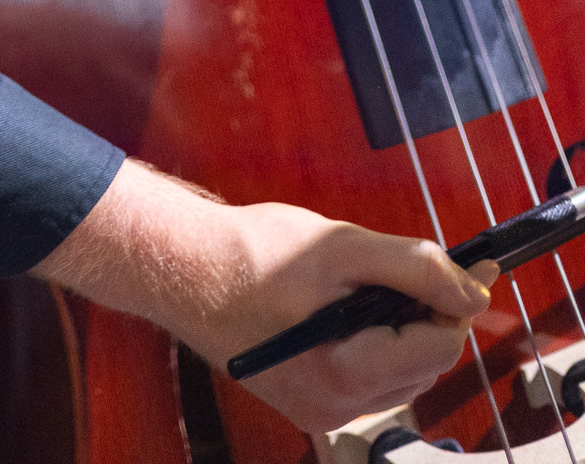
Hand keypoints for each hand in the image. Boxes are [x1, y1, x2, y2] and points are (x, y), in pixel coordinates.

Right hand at [33, 162, 494, 437]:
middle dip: (421, 313)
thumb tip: (472, 291)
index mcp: (348, 372)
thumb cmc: (251, 254)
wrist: (184, 269)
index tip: (458, 268)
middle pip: (424, 363)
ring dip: (396, 328)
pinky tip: (338, 307)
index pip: (441, 345)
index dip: (452, 300)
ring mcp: (320, 410)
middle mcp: (337, 407)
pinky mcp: (306, 401)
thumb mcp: (341, 247)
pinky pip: (367, 379)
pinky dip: (370, 342)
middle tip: (393, 268)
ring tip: (355, 286)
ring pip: (399, 374)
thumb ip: (415, 268)